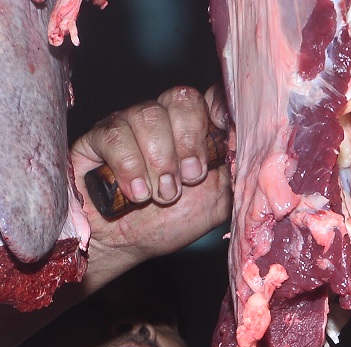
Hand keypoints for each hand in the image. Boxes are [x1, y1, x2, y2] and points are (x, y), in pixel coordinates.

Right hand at [71, 85, 232, 279]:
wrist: (119, 246)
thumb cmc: (165, 224)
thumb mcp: (214, 203)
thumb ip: (235, 173)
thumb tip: (252, 146)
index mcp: (193, 130)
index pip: (211, 96)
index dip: (219, 106)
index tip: (222, 128)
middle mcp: (162, 120)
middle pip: (181, 99)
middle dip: (188, 142)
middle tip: (188, 180)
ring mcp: (128, 124)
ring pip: (149, 115)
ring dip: (159, 161)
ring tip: (159, 195)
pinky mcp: (98, 137)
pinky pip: (115, 134)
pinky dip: (130, 166)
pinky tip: (136, 193)